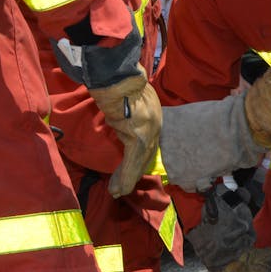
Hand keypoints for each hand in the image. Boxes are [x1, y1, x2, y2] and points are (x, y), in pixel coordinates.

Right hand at [88, 66, 161, 197]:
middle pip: (143, 157)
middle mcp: (154, 128)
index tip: (132, 169)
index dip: (139, 159)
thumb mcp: (136, 98)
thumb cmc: (124, 83)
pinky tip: (120, 189)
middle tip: (121, 189)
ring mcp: (147, 135)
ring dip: (125, 179)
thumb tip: (122, 119)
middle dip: (131, 173)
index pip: (147, 144)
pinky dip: (126, 177)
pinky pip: (131, 162)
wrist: (121, 80)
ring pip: (136, 162)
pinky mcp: (138, 140)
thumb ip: (133, 112)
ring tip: (116, 191)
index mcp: (153, 118)